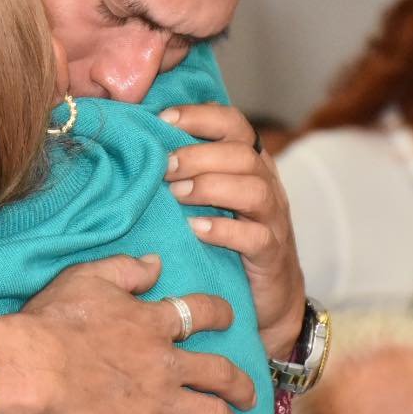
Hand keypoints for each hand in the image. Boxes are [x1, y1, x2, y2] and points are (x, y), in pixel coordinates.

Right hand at [0, 254, 257, 413]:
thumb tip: (157, 262)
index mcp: (154, 322)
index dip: (220, 314)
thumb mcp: (90, 278)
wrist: (35, 367)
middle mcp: (167, 362)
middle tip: (250, 395)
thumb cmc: (55, 321)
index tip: (230, 319)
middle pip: (221, 373)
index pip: (202, 313)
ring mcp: (161, 401)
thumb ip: (127, 269)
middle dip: (241, 385)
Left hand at [159, 103, 305, 360]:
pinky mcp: (272, 255)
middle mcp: (267, 185)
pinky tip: (196, 229)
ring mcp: (273, 220)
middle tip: (164, 166)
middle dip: (199, 155)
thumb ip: (187, 169)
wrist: (269, 297)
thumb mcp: (211, 198)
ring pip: (254, 191)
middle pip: (242, 155)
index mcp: (251, 164)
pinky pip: (255, 237)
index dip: (201, 116)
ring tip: (177, 194)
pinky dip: (224, 230)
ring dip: (211, 187)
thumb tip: (139, 140)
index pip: (234, 124)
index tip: (163, 119)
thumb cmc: (228, 239)